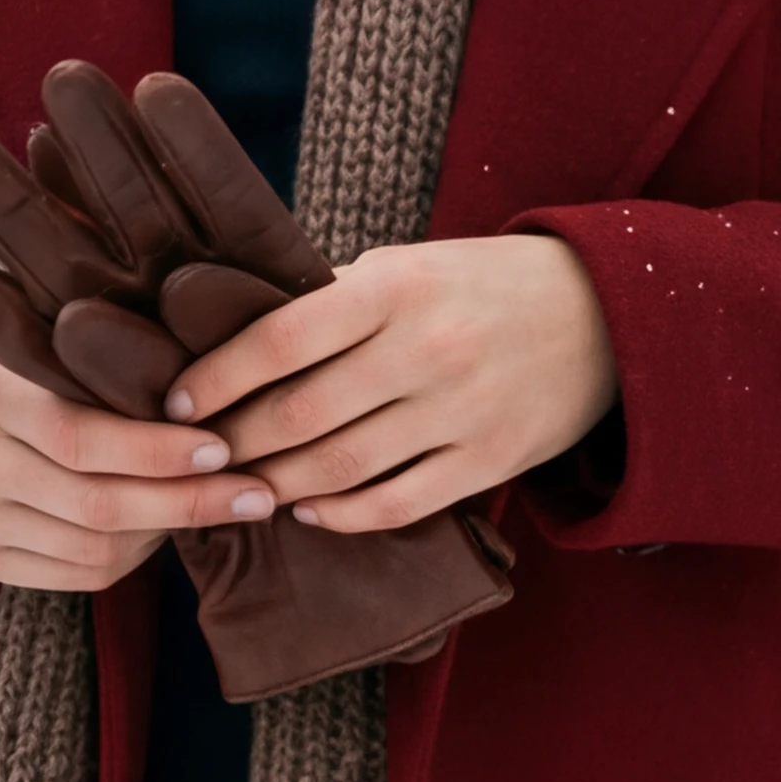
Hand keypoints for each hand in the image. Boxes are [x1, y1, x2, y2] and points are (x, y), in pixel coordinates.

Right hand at [0, 320, 277, 597]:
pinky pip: (77, 575)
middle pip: (96, 505)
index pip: (82, 438)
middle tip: (259, 491)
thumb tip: (219, 388)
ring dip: (167, 530)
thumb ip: (107, 361)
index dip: (159, 450)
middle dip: (188, 503)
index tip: (225, 446)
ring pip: (94, 550)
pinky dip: (133, 555)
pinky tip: (163, 527)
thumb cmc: (12, 359)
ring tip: (219, 502)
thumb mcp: (44, 338)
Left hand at [164, 236, 617, 535]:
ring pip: (342, 467)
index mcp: (396, 288)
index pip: (280, 339)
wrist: (605, 311)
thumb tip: (231, 336)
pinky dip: (343, 515)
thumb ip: (333, 301)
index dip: (216, 378)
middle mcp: (426, 349)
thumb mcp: (409, 266)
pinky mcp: (491, 460)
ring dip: (278, 486)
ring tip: (240, 487)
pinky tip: (308, 511)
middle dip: (234, 444)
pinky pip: (398, 504)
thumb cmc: (481, 283)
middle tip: (196, 458)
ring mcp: (461, 411)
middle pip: (300, 415)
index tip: (175, 402)